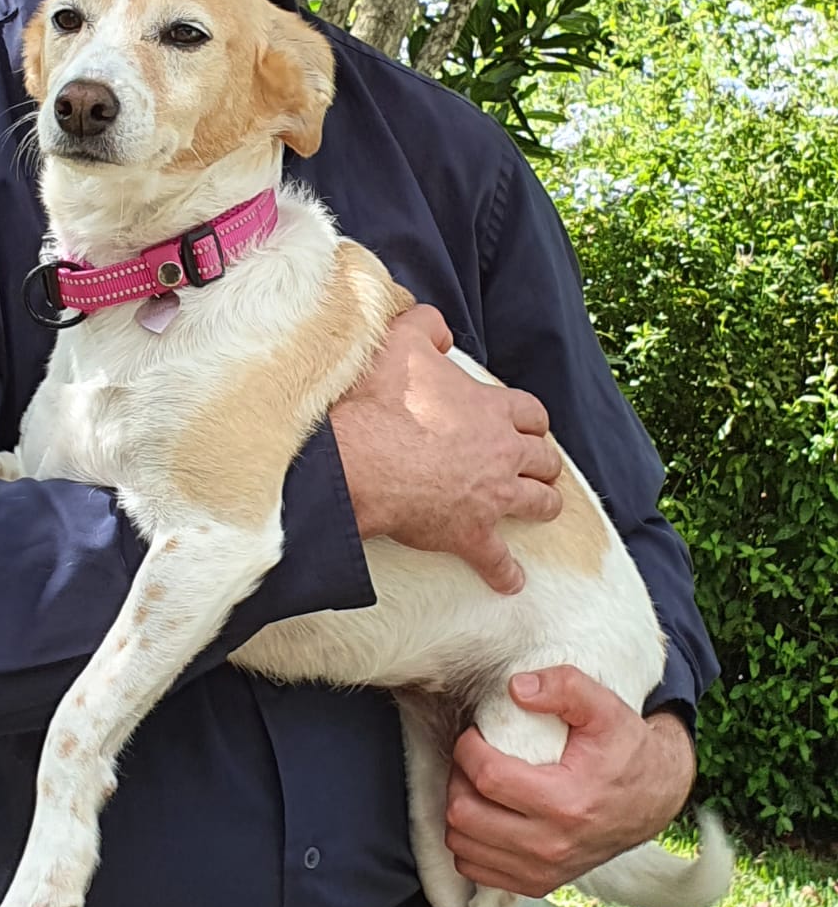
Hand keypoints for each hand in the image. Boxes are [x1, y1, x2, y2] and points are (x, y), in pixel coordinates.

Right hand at [331, 305, 561, 593]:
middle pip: (543, 458)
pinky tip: (511, 582)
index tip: (526, 426)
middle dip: (543, 462)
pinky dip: (506, 573)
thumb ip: (427, 325)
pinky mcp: (470, 534)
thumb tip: (439, 328)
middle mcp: (502, 452)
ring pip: (538, 503)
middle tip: (537, 467)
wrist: (363, 458)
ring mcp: (491, 496)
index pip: (530, 412)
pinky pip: (498, 561)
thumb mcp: (403, 342)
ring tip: (542, 509)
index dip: (530, 420)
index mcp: (491, 408)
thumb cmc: (383, 400)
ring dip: (543, 505)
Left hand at [446, 666, 696, 896]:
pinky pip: (477, 870)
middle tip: (473, 757)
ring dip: (459, 809)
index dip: (468, 748)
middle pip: (466, 815)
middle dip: (458, 777)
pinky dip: (470, 842)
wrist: (654, 797)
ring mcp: (543, 870)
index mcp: (566, 802)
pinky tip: (484, 814)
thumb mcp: (604, 707)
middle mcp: (551, 845)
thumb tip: (517, 689)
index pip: (488, 777)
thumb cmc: (626, 750)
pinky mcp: (538, 884)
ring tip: (477, 783)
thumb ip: (564, 686)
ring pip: (464, 845)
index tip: (475, 734)